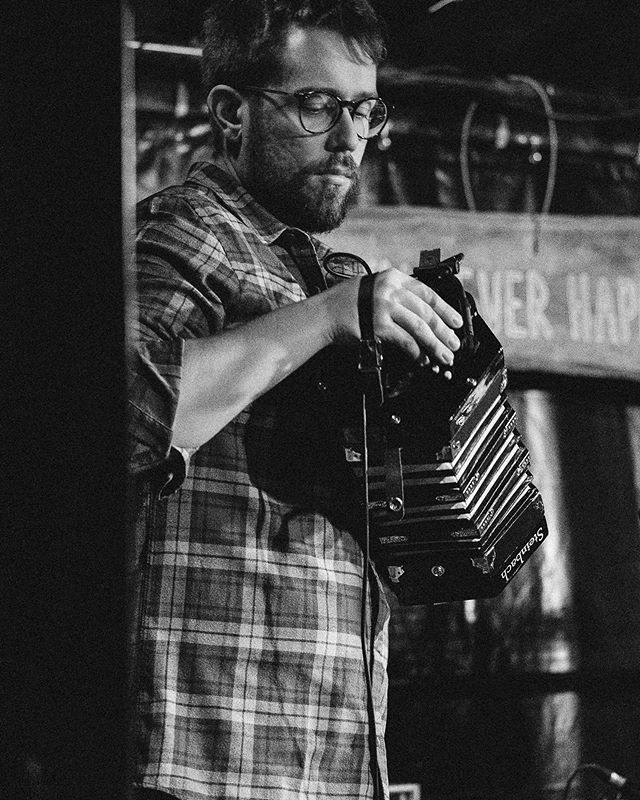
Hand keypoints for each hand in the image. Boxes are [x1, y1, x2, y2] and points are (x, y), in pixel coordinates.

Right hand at [324, 267, 462, 369]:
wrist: (325, 313)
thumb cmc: (347, 303)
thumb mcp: (374, 288)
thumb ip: (397, 294)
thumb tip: (423, 313)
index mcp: (393, 278)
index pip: (427, 293)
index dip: (445, 309)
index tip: (457, 321)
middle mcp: (391, 290)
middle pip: (427, 312)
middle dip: (444, 331)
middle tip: (454, 344)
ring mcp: (384, 307)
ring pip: (420, 327)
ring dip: (435, 344)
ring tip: (445, 356)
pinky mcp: (378, 325)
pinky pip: (405, 340)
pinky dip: (417, 352)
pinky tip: (424, 360)